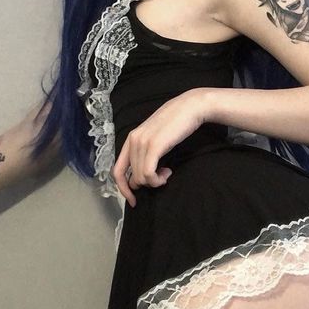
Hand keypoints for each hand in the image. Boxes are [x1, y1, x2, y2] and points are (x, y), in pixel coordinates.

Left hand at [112, 88, 208, 207]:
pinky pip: (148, 174)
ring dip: (155, 182)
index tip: (134, 200)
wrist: (190, 107)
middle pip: (132, 177)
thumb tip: (141, 175)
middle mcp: (133, 140)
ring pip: (141, 178)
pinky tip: (168, 172)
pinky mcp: (154, 146)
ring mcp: (142, 143)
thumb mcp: (155, 136)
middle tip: (162, 177)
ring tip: (167, 172)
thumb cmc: (176, 122)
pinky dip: (157, 180)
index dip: (123, 189)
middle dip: (147, 184)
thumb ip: (146, 151)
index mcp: (131, 138)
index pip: (117, 171)